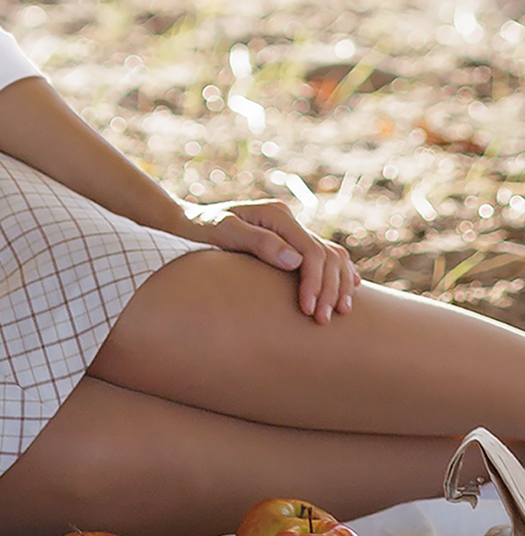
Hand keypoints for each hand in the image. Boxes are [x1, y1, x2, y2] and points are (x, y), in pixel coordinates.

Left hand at [183, 198, 359, 323]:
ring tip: (340, 313)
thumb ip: (257, 242)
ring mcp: (290, 230)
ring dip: (339, 284)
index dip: (315, 282)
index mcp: (276, 215)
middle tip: (322, 320)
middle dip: (330, 289)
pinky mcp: (289, 241)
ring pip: (332, 255)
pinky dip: (340, 272)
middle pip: (326, 255)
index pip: (311, 251)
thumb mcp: (222, 231)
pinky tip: (348, 289)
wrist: (188, 223)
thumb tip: (296, 261)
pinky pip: (325, 255)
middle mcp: (287, 220)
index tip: (308, 310)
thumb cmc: (200, 228)